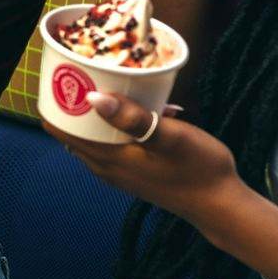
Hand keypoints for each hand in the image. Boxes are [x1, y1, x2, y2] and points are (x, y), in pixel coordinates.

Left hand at [46, 91, 249, 227]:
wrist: (221, 205)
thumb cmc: (197, 169)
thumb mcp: (168, 137)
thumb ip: (132, 119)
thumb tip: (94, 98)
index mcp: (107, 158)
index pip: (61, 130)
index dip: (56, 103)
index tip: (63, 77)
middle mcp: (107, 167)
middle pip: (75, 131)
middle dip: (77, 103)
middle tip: (91, 73)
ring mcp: (121, 172)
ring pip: (97, 136)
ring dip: (104, 113)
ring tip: (121, 86)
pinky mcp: (136, 172)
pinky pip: (117, 143)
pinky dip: (123, 125)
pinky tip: (154, 111)